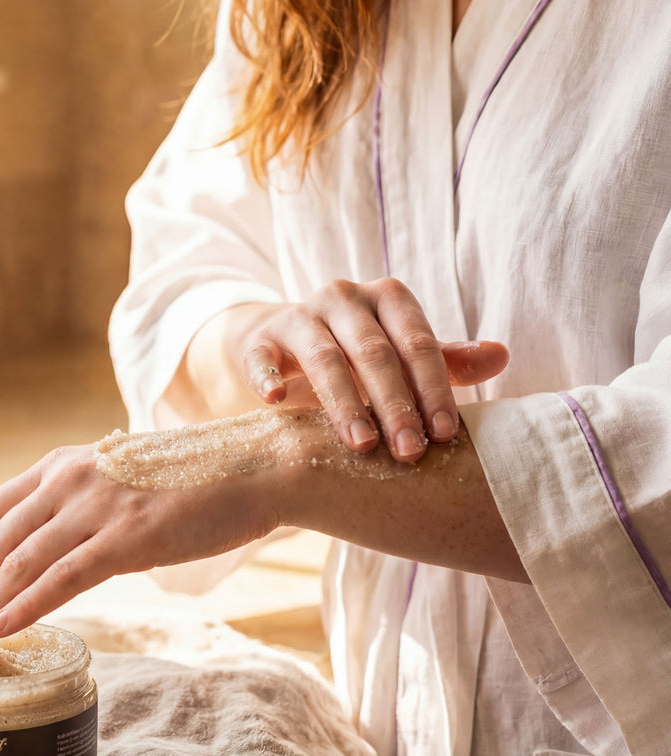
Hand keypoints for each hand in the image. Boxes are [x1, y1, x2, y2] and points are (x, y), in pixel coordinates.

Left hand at [0, 444, 279, 668]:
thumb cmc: (188, 483)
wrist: (252, 469)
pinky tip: (2, 632)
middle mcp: (67, 481)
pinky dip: (27, 605)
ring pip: (17, 567)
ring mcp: (96, 506)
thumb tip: (51, 559)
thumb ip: (78, 512)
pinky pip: (64, 574)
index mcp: (58, 468)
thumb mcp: (117, 485)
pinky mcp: (128, 534)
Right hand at [232, 278, 507, 460]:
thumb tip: (501, 356)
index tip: (446, 435)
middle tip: (410, 451)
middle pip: (374, 351)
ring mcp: (298, 315)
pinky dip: (268, 376)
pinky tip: (277, 400)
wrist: (281, 345)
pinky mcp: (260, 339)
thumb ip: (445, 359)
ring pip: (324, 357)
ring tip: (362, 444)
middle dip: (395, 404)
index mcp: (387, 297)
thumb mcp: (400, 354)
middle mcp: (343, 297)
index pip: (416, 341)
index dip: (433, 388)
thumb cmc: (354, 355)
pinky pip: (262, 357)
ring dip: (344, 401)